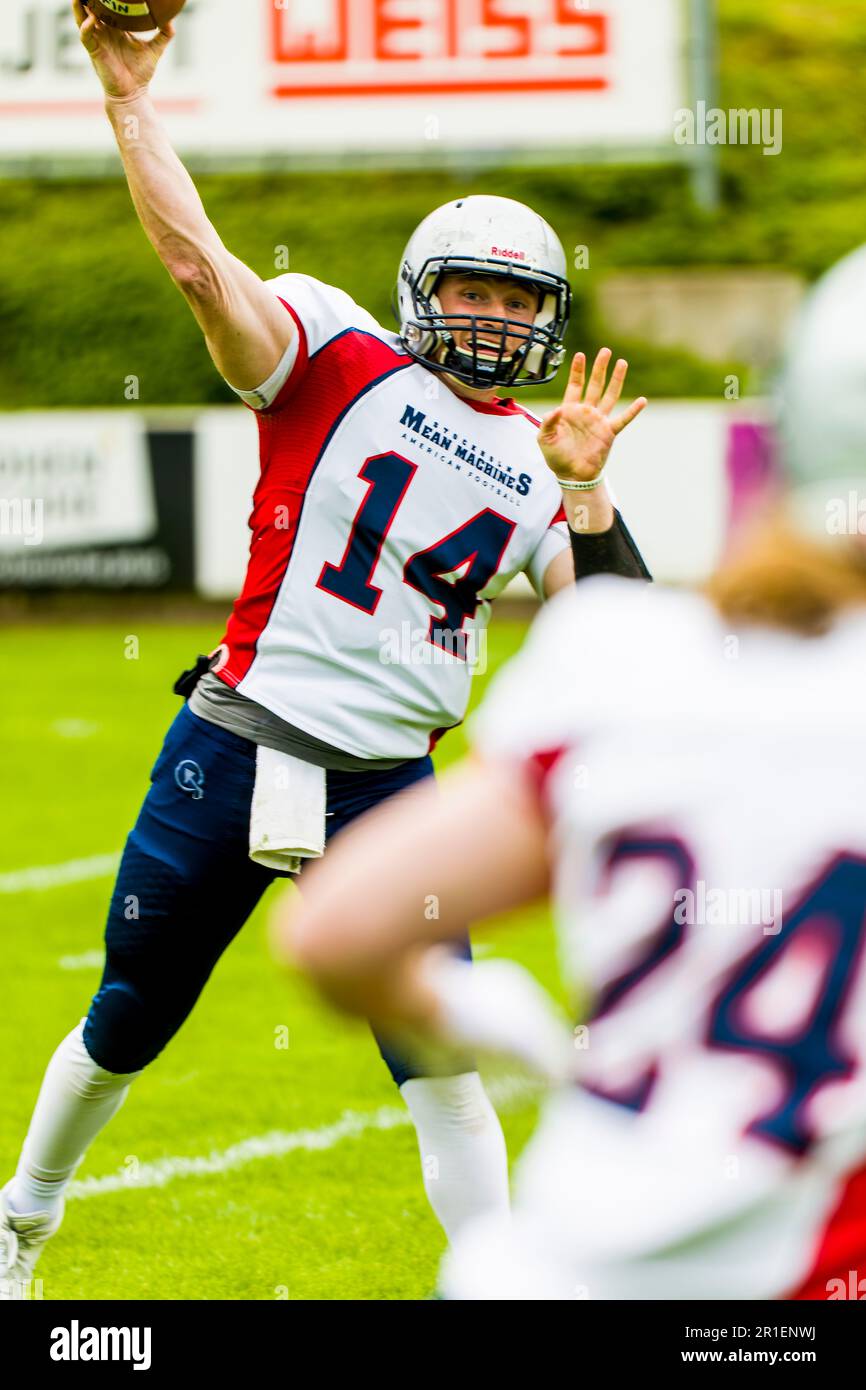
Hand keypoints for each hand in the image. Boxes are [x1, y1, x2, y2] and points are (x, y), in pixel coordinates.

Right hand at [73, 1, 173, 101]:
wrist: (133, 92)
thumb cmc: (141, 72)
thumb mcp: (155, 49)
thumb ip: (164, 34)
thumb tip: (171, 20)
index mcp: (116, 27)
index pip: (107, 6)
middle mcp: (104, 31)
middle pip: (91, 8)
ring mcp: (97, 40)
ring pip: (82, 18)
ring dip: (80, 6)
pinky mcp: (94, 51)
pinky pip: (85, 36)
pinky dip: (86, 27)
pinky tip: (91, 20)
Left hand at [538, 348, 646, 486]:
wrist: (572, 475)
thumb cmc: (556, 457)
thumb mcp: (544, 439)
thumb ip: (547, 423)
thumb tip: (555, 410)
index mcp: (570, 411)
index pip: (575, 385)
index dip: (577, 371)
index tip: (580, 355)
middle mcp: (586, 412)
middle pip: (595, 385)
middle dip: (600, 368)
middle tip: (606, 351)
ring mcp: (599, 421)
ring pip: (610, 396)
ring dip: (616, 380)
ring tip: (622, 363)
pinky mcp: (609, 433)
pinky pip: (623, 419)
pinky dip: (632, 411)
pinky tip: (642, 401)